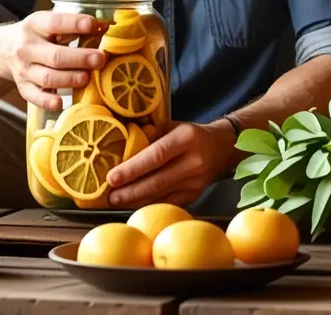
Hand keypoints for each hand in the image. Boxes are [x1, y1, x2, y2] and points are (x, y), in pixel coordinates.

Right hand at [0, 12, 107, 110]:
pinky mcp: (22, 87)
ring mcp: (23, 69)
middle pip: (55, 56)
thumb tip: (104, 29)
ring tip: (87, 78)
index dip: (76, 24)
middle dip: (80, 58)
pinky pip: (34, 97)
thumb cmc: (37, 35)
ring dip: (69, 80)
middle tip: (100, 59)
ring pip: (47, 78)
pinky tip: (61, 103)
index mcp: (35, 25)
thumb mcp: (48, 24)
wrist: (2, 50)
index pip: (56, 23)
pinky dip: (47, 102)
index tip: (95, 25)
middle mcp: (27, 47)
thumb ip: (73, 27)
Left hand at [104, 122, 234, 208]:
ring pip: (161, 195)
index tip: (111, 177)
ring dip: (136, 201)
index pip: (155, 156)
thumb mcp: (171, 125)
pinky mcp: (195, 195)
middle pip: (157, 180)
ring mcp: (196, 182)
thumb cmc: (188, 134)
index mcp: (186, 138)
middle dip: (130, 191)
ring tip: (116, 201)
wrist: (221, 147)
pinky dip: (149, 204)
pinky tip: (133, 205)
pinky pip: (168, 202)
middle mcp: (193, 161)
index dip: (132, 169)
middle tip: (109, 196)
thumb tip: (119, 141)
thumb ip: (149, 133)